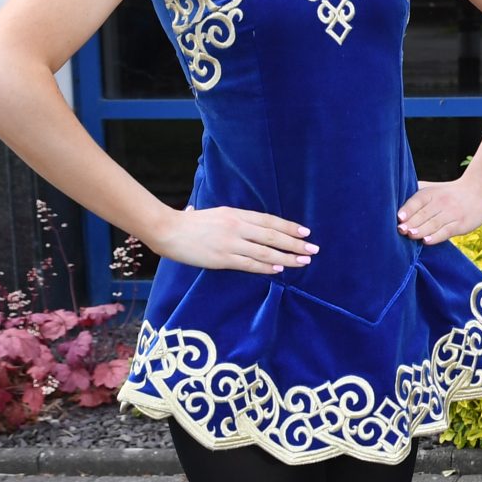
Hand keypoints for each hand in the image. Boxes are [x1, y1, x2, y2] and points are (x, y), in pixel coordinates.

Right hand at [148, 207, 316, 275]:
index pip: (269, 220)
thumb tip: (238, 221)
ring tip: (304, 261)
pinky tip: (280, 269)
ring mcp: (230, 243)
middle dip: (295, 243)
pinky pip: (249, 264)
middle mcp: (237, 227)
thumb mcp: (213, 212)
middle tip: (313, 249)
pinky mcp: (222, 259)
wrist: (168, 230)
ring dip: (287, 257)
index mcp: (236, 214)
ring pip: (265, 251)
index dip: (289, 226)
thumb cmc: (188, 222)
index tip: (305, 232)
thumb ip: (228, 218)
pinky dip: (266, 266)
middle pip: (273, 236)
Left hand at [399, 170, 481, 245]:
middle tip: (400, 230)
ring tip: (411, 235)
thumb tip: (392, 202)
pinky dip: (436, 236)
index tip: (399, 217)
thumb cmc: (449, 193)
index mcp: (431, 193)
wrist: (479, 190)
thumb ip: (416, 195)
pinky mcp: (461, 224)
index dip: (408, 209)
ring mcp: (452, 213)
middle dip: (411, 222)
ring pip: (434, 223)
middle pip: (424, 214)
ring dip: (421, 230)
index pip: (417, 200)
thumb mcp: (433, 189)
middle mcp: (441, 202)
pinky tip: (427, 241)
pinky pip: (447, 231)